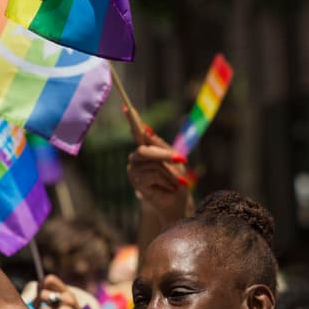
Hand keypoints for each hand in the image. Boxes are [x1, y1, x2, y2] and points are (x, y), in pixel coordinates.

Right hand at [123, 106, 191, 224]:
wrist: (178, 202)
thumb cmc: (177, 179)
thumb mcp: (173, 160)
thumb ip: (161, 146)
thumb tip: (146, 130)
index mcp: (146, 149)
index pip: (137, 132)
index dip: (132, 120)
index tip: (126, 106)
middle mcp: (136, 158)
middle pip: (146, 150)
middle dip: (165, 155)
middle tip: (182, 161)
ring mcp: (134, 170)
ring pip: (153, 164)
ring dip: (170, 173)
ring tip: (176, 183)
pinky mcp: (136, 183)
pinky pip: (152, 175)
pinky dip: (166, 181)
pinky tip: (168, 188)